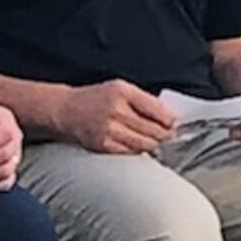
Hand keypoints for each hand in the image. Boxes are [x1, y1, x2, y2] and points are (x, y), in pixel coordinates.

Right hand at [54, 79, 175, 156]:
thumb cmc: (96, 98)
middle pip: (153, 130)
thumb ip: (143, 100)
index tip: (174, 124)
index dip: (170, 120)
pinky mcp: (104, 145)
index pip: (156, 110)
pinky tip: (139, 146)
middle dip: (165, 135)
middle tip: (170, 137)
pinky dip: (139, 150)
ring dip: (154, 145)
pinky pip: (131, 152)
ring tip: (157, 142)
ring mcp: (109, 129)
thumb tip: (168, 118)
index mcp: (123, 92)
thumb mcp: (120, 88)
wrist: (66, 110)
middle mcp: (116, 110)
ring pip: (145, 144)